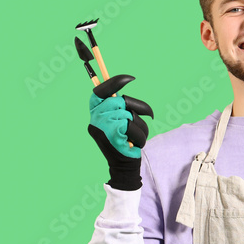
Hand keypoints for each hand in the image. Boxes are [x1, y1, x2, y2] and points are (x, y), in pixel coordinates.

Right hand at [87, 75, 152, 189]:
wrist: (123, 165)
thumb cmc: (125, 140)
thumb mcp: (120, 120)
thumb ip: (119, 107)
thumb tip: (121, 88)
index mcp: (95, 112)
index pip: (100, 91)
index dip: (114, 82)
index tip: (131, 78)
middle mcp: (95, 118)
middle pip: (119, 101)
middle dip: (137, 107)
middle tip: (149, 114)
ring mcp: (102, 126)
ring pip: (128, 114)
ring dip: (140, 125)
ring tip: (135, 136)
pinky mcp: (112, 133)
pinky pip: (132, 125)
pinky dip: (139, 134)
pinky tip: (134, 143)